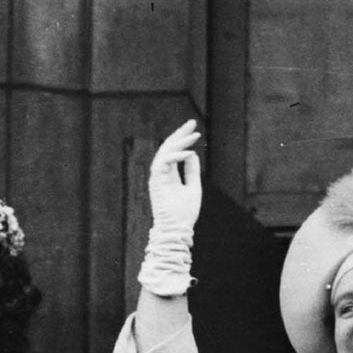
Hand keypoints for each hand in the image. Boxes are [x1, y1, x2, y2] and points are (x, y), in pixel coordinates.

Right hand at [148, 119, 202, 234]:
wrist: (177, 229)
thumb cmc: (184, 213)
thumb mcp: (193, 187)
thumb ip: (191, 171)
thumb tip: (192, 153)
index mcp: (168, 174)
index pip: (173, 151)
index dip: (182, 139)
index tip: (194, 130)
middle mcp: (161, 173)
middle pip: (168, 147)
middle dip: (180, 134)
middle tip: (192, 123)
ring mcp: (157, 177)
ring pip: (164, 152)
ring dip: (178, 142)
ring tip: (193, 136)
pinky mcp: (157, 182)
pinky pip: (164, 163)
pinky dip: (176, 156)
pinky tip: (189, 152)